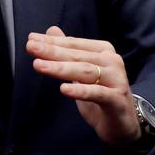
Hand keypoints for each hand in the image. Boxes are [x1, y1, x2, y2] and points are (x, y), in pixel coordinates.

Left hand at [27, 25, 139, 146]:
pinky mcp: (117, 100)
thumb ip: (68, 52)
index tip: (31, 39)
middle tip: (31, 47)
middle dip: (52, 51)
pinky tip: (63, 89)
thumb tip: (51, 30)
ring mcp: (116, 80)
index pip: (74, 44)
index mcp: (103, 51)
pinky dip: (80, 91)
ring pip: (85, 72)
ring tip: (39, 65)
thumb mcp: (81, 73)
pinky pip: (97, 93)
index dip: (52, 41)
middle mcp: (112, 61)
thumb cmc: (100, 95)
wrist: (123, 124)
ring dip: (60, 68)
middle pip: (77, 56)